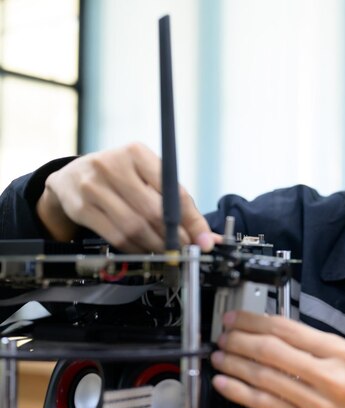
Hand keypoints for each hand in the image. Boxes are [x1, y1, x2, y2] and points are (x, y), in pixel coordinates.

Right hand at [36, 142, 220, 252]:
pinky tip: (145, 249)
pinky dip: (136, 248)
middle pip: (153, 211)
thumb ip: (178, 202)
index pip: (173, 190)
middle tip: (186, 249)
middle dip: (175, 236)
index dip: (192, 220)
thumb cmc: (120, 178)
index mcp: (137, 153)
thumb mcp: (147, 178)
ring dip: (156, 246)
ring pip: (134, 227)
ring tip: (168, 251)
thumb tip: (208, 237)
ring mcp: (93, 186)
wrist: (71, 177)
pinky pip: (116, 237)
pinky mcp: (81, 208)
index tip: (204, 240)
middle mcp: (112, 165)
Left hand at [210, 311, 344, 407]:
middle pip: (271, 351)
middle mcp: (328, 375)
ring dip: (235, 365)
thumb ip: (311, 343)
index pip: (286, 328)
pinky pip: (264, 404)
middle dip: (239, 341)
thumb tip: (269, 328)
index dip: (254, 321)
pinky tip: (225, 384)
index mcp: (338, 351)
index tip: (236, 318)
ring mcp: (316, 403)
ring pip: (264, 378)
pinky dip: (239, 392)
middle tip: (223, 336)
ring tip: (220, 357)